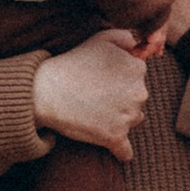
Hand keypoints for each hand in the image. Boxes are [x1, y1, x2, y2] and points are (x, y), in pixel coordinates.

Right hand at [33, 30, 152, 159]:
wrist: (47, 90)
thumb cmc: (73, 62)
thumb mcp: (102, 38)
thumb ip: (128, 38)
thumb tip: (141, 47)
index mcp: (137, 69)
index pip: (138, 78)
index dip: (121, 79)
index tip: (104, 80)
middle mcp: (138, 93)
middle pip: (137, 101)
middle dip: (122, 99)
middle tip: (97, 96)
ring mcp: (127, 117)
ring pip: (132, 122)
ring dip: (120, 120)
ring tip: (96, 113)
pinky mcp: (114, 137)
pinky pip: (125, 151)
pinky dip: (122, 152)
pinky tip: (119, 152)